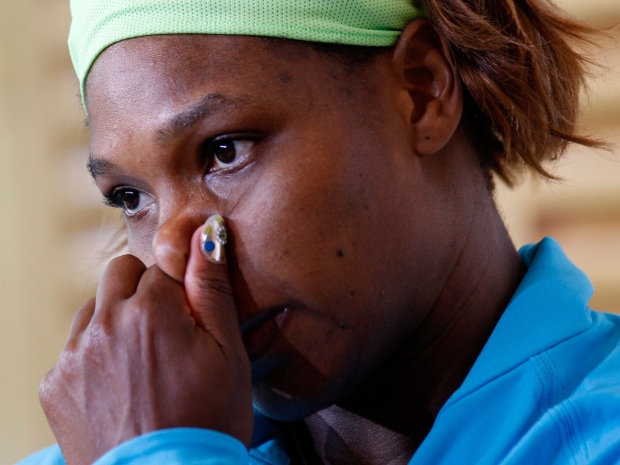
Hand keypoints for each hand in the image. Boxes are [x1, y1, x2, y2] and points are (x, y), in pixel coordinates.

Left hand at [39, 224, 252, 464]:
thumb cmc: (206, 421)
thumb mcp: (228, 353)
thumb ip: (212, 287)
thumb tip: (206, 232)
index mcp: (151, 310)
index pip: (163, 265)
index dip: (182, 290)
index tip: (191, 315)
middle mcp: (104, 324)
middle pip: (122, 273)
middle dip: (145, 291)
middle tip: (167, 333)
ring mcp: (73, 355)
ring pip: (95, 307)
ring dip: (117, 319)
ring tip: (142, 361)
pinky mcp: (55, 384)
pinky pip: (74, 347)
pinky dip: (94, 355)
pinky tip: (119, 385)